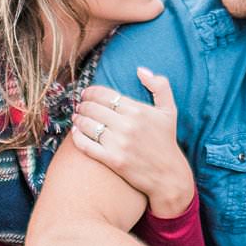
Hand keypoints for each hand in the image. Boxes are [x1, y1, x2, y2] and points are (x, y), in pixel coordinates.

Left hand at [70, 72, 193, 219]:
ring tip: (77, 117)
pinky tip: (76, 132)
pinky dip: (77, 137)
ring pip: (88, 125)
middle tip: (80, 106)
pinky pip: (86, 145)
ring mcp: (118, 144)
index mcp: (138, 110)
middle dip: (83, 105)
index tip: (86, 93)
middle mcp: (127, 126)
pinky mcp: (112, 160)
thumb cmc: (166, 141)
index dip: (91, 92)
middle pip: (93, 108)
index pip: (105, 95)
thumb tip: (140, 70)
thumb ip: (160, 85)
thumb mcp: (169, 110)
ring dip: (78, 119)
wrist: (168, 175)